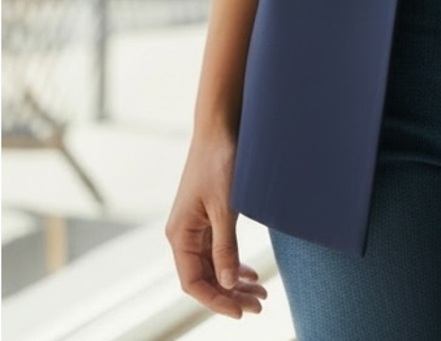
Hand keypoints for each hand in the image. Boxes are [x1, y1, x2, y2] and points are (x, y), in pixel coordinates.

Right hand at [165, 133, 267, 318]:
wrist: (220, 127)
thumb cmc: (220, 162)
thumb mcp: (225, 206)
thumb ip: (225, 246)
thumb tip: (228, 284)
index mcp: (179, 235)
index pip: (193, 283)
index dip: (216, 301)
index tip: (242, 312)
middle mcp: (184, 234)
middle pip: (205, 278)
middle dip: (230, 295)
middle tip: (260, 305)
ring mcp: (195, 226)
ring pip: (213, 266)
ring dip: (235, 282)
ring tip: (261, 293)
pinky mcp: (208, 216)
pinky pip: (218, 250)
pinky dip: (234, 263)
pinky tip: (250, 273)